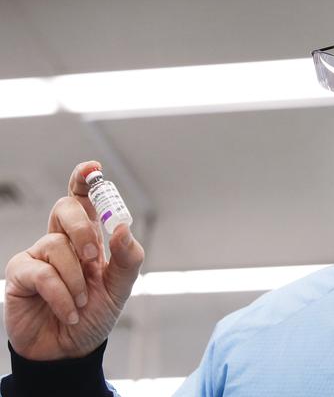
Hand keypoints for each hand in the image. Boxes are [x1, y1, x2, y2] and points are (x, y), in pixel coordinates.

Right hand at [3, 160, 144, 359]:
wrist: (70, 350)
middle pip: (64, 208)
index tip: (94, 168)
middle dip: (82, 229)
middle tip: (94, 257)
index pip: (84, 200)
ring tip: (83, 301)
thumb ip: (127, 257)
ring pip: (57, 246)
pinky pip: (42, 273)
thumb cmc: (95, 313)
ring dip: (76, 279)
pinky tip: (70, 312)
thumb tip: (121, 228)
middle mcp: (62, 240)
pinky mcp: (20, 275)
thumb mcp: (120, 286)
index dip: (85, 179)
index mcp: (88, 237)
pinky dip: (62, 295)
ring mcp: (39, 256)